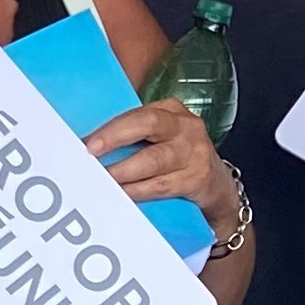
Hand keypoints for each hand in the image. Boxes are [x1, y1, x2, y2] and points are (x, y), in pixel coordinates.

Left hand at [83, 94, 232, 222]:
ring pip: (154, 159)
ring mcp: (194, 153)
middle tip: (91, 152)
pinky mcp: (197, 179)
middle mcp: (185, 127)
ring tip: (103, 178)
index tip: (87, 140)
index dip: (111, 126)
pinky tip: (123, 194)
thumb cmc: (177, 158)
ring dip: (124, 170)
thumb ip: (133, 135)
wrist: (217, 186)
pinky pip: (162, 185)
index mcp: (171, 111)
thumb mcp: (162, 138)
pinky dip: (139, 190)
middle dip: (116, 137)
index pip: (138, 113)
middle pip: (148, 125)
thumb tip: (88, 144)